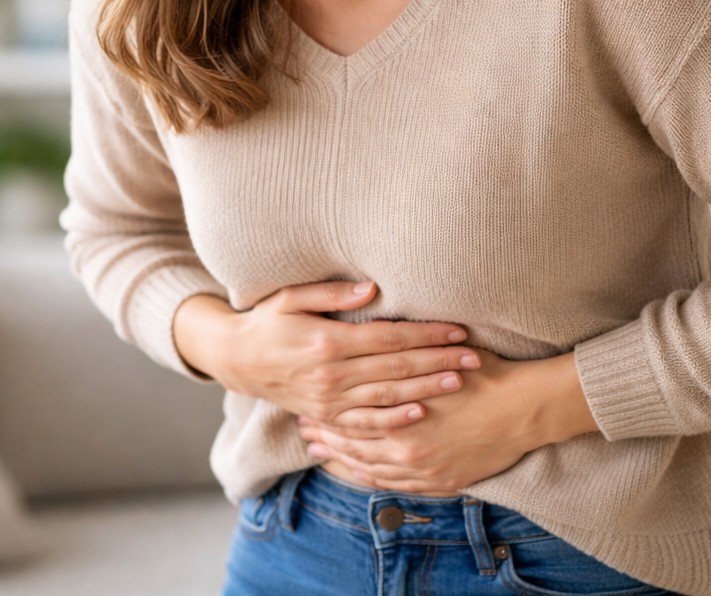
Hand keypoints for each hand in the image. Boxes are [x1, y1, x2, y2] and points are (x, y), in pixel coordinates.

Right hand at [171, 282, 480, 426]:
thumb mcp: (290, 298)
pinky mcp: (326, 415)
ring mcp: (329, 400)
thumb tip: (372, 289)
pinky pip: (365, 421)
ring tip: (460, 381)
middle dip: (439, 361)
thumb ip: (331, 295)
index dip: (426, 334)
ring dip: (427, 389)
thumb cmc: (266, 321)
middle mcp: (331, 375)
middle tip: (474, 356)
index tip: (457, 329)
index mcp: (328, 342)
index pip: (389, 338)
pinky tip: (420, 412)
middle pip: (396, 367)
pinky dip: (394, 418)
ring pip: (388, 395)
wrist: (236, 360)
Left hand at [297, 350, 598, 493]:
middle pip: (353, 443)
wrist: (525, 408)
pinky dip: (373, 478)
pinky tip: (360, 473)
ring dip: (344, 459)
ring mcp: (422, 467)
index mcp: (399, 412)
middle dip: (327, 436)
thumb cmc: (485, 374)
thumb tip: (372, 329)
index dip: (326, 409)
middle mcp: (405, 445)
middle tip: (305, 431)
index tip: (308, 403)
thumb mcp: (438, 354)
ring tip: (321, 452)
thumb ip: (401, 350)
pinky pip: (396, 484)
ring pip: (369, 467)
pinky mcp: (441, 481)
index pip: (349, 414)